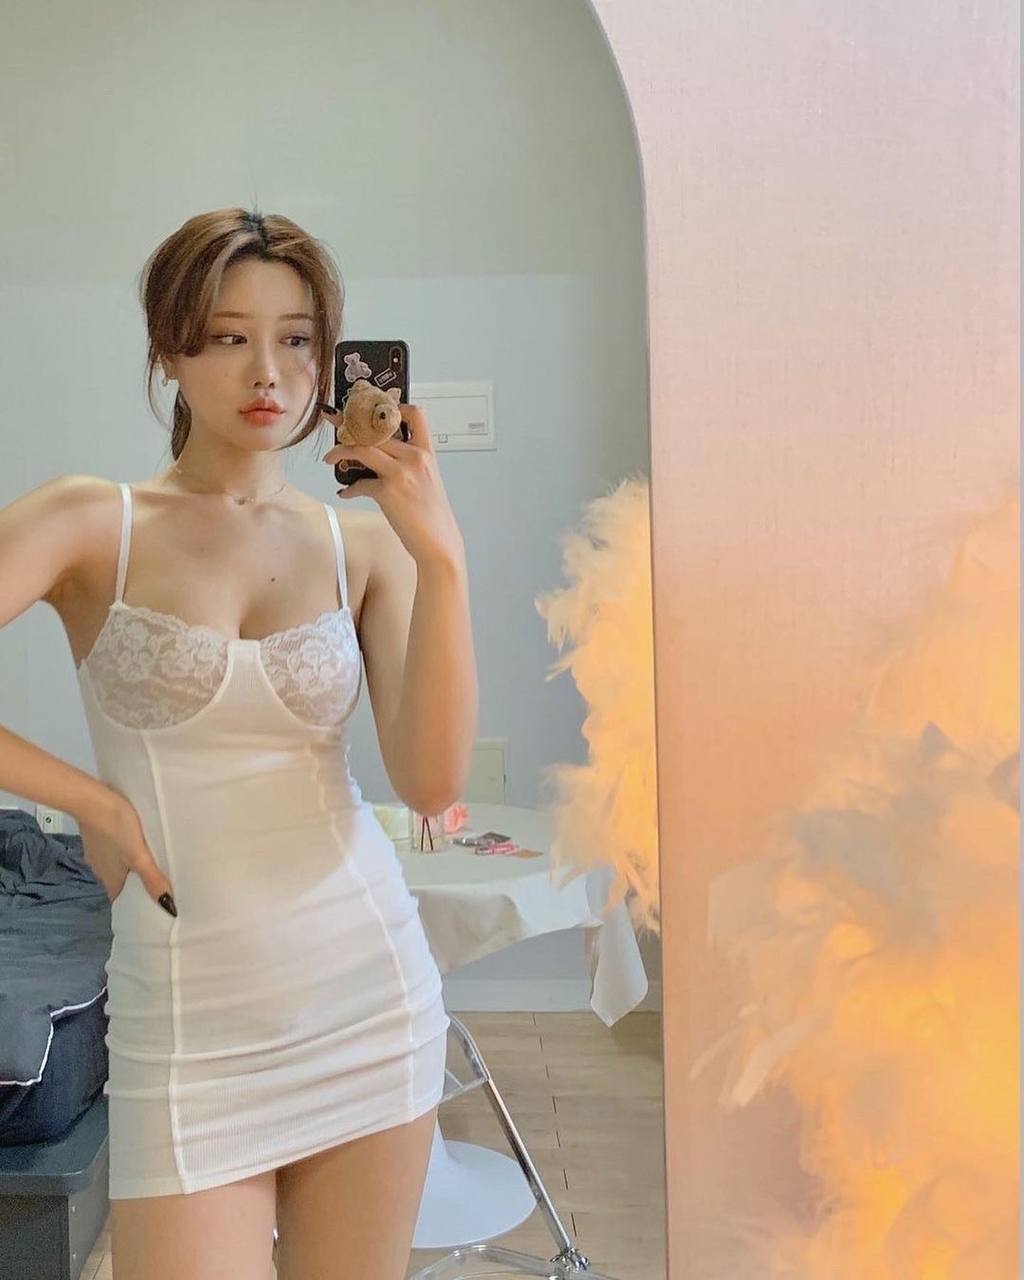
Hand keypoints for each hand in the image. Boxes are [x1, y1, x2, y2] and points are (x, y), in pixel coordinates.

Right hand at [78, 788, 177, 915]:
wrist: (92, 799)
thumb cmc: (117, 829)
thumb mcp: (139, 855)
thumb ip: (152, 878)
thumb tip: (169, 907)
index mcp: (110, 880)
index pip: (121, 900)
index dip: (135, 903)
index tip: (152, 903)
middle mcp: (100, 871)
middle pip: (120, 883)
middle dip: (136, 884)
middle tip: (158, 882)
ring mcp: (97, 854)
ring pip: (117, 866)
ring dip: (131, 867)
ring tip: (152, 864)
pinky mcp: (97, 837)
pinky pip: (113, 851)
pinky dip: (124, 852)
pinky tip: (135, 845)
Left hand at [321, 404, 464, 567]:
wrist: (438, 543)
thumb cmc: (432, 516)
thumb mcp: (428, 482)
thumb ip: (411, 466)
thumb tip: (381, 459)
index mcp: (426, 453)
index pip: (416, 414)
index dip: (394, 407)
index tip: (375, 412)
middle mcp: (414, 458)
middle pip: (377, 429)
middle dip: (350, 424)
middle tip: (334, 421)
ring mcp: (401, 474)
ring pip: (362, 449)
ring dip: (341, 452)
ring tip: (330, 458)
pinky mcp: (388, 492)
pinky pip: (359, 484)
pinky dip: (349, 489)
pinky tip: (346, 493)